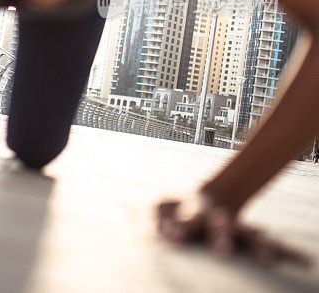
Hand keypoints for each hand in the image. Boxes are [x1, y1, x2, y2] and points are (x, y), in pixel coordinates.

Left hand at [156, 193, 311, 268]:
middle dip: (222, 238)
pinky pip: (278, 248)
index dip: (181, 229)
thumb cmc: (181, 213)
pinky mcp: (255, 242)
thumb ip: (159, 217)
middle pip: (222, 227)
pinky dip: (291, 254)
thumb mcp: (163, 209)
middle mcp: (221, 222)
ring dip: (260, 247)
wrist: (209, 202)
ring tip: (268, 260)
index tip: (173, 237)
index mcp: (197, 216)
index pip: (188, 222)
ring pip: (253, 237)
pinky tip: (306, 262)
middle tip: (221, 253)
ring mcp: (240, 232)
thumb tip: (161, 230)